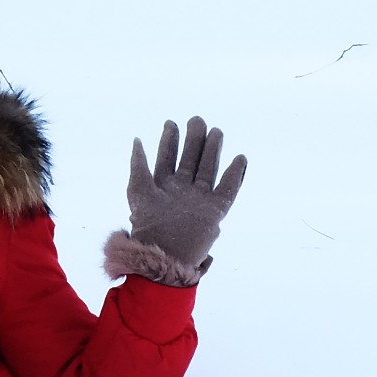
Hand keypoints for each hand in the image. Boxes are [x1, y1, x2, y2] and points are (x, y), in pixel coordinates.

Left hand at [123, 117, 247, 273]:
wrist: (162, 256)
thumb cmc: (148, 228)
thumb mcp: (138, 192)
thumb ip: (139, 166)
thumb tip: (137, 140)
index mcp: (163, 186)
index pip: (167, 157)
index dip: (169, 140)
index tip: (171, 123)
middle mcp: (183, 190)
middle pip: (191, 159)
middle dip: (194, 139)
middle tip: (197, 120)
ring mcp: (199, 199)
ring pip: (208, 168)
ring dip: (212, 149)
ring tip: (216, 131)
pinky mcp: (215, 211)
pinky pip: (228, 189)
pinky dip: (235, 175)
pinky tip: (240, 158)